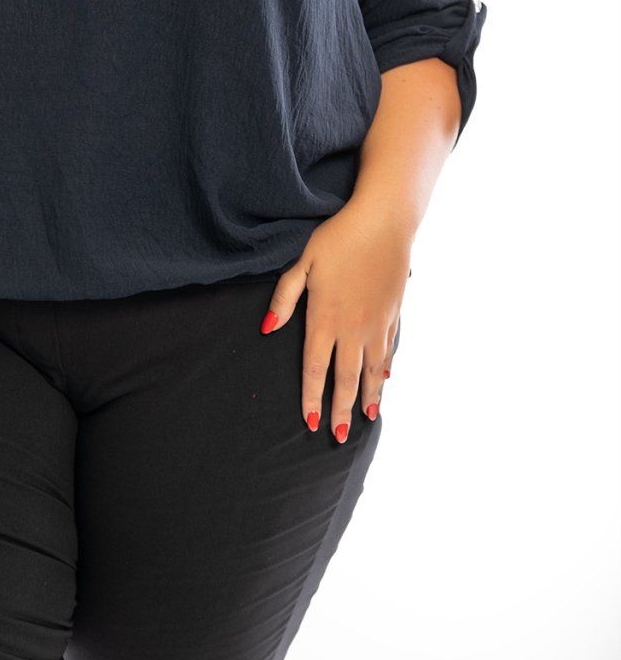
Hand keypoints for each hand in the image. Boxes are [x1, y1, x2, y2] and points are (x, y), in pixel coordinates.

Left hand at [261, 201, 409, 440]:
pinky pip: (388, 351)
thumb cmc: (338, 238)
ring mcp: (376, 324)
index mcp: (324, 318)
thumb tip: (266, 328)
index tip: (311, 422)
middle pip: (345, 378)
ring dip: (368, 397)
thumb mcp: (303, 262)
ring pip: (372, 371)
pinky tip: (386, 381)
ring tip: (366, 419)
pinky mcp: (393, 314)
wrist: (383, 223)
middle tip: (337, 436)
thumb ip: (285, 297)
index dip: (312, 397)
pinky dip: (386, 371)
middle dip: (340, 410)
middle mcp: (352, 328)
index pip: (315, 368)